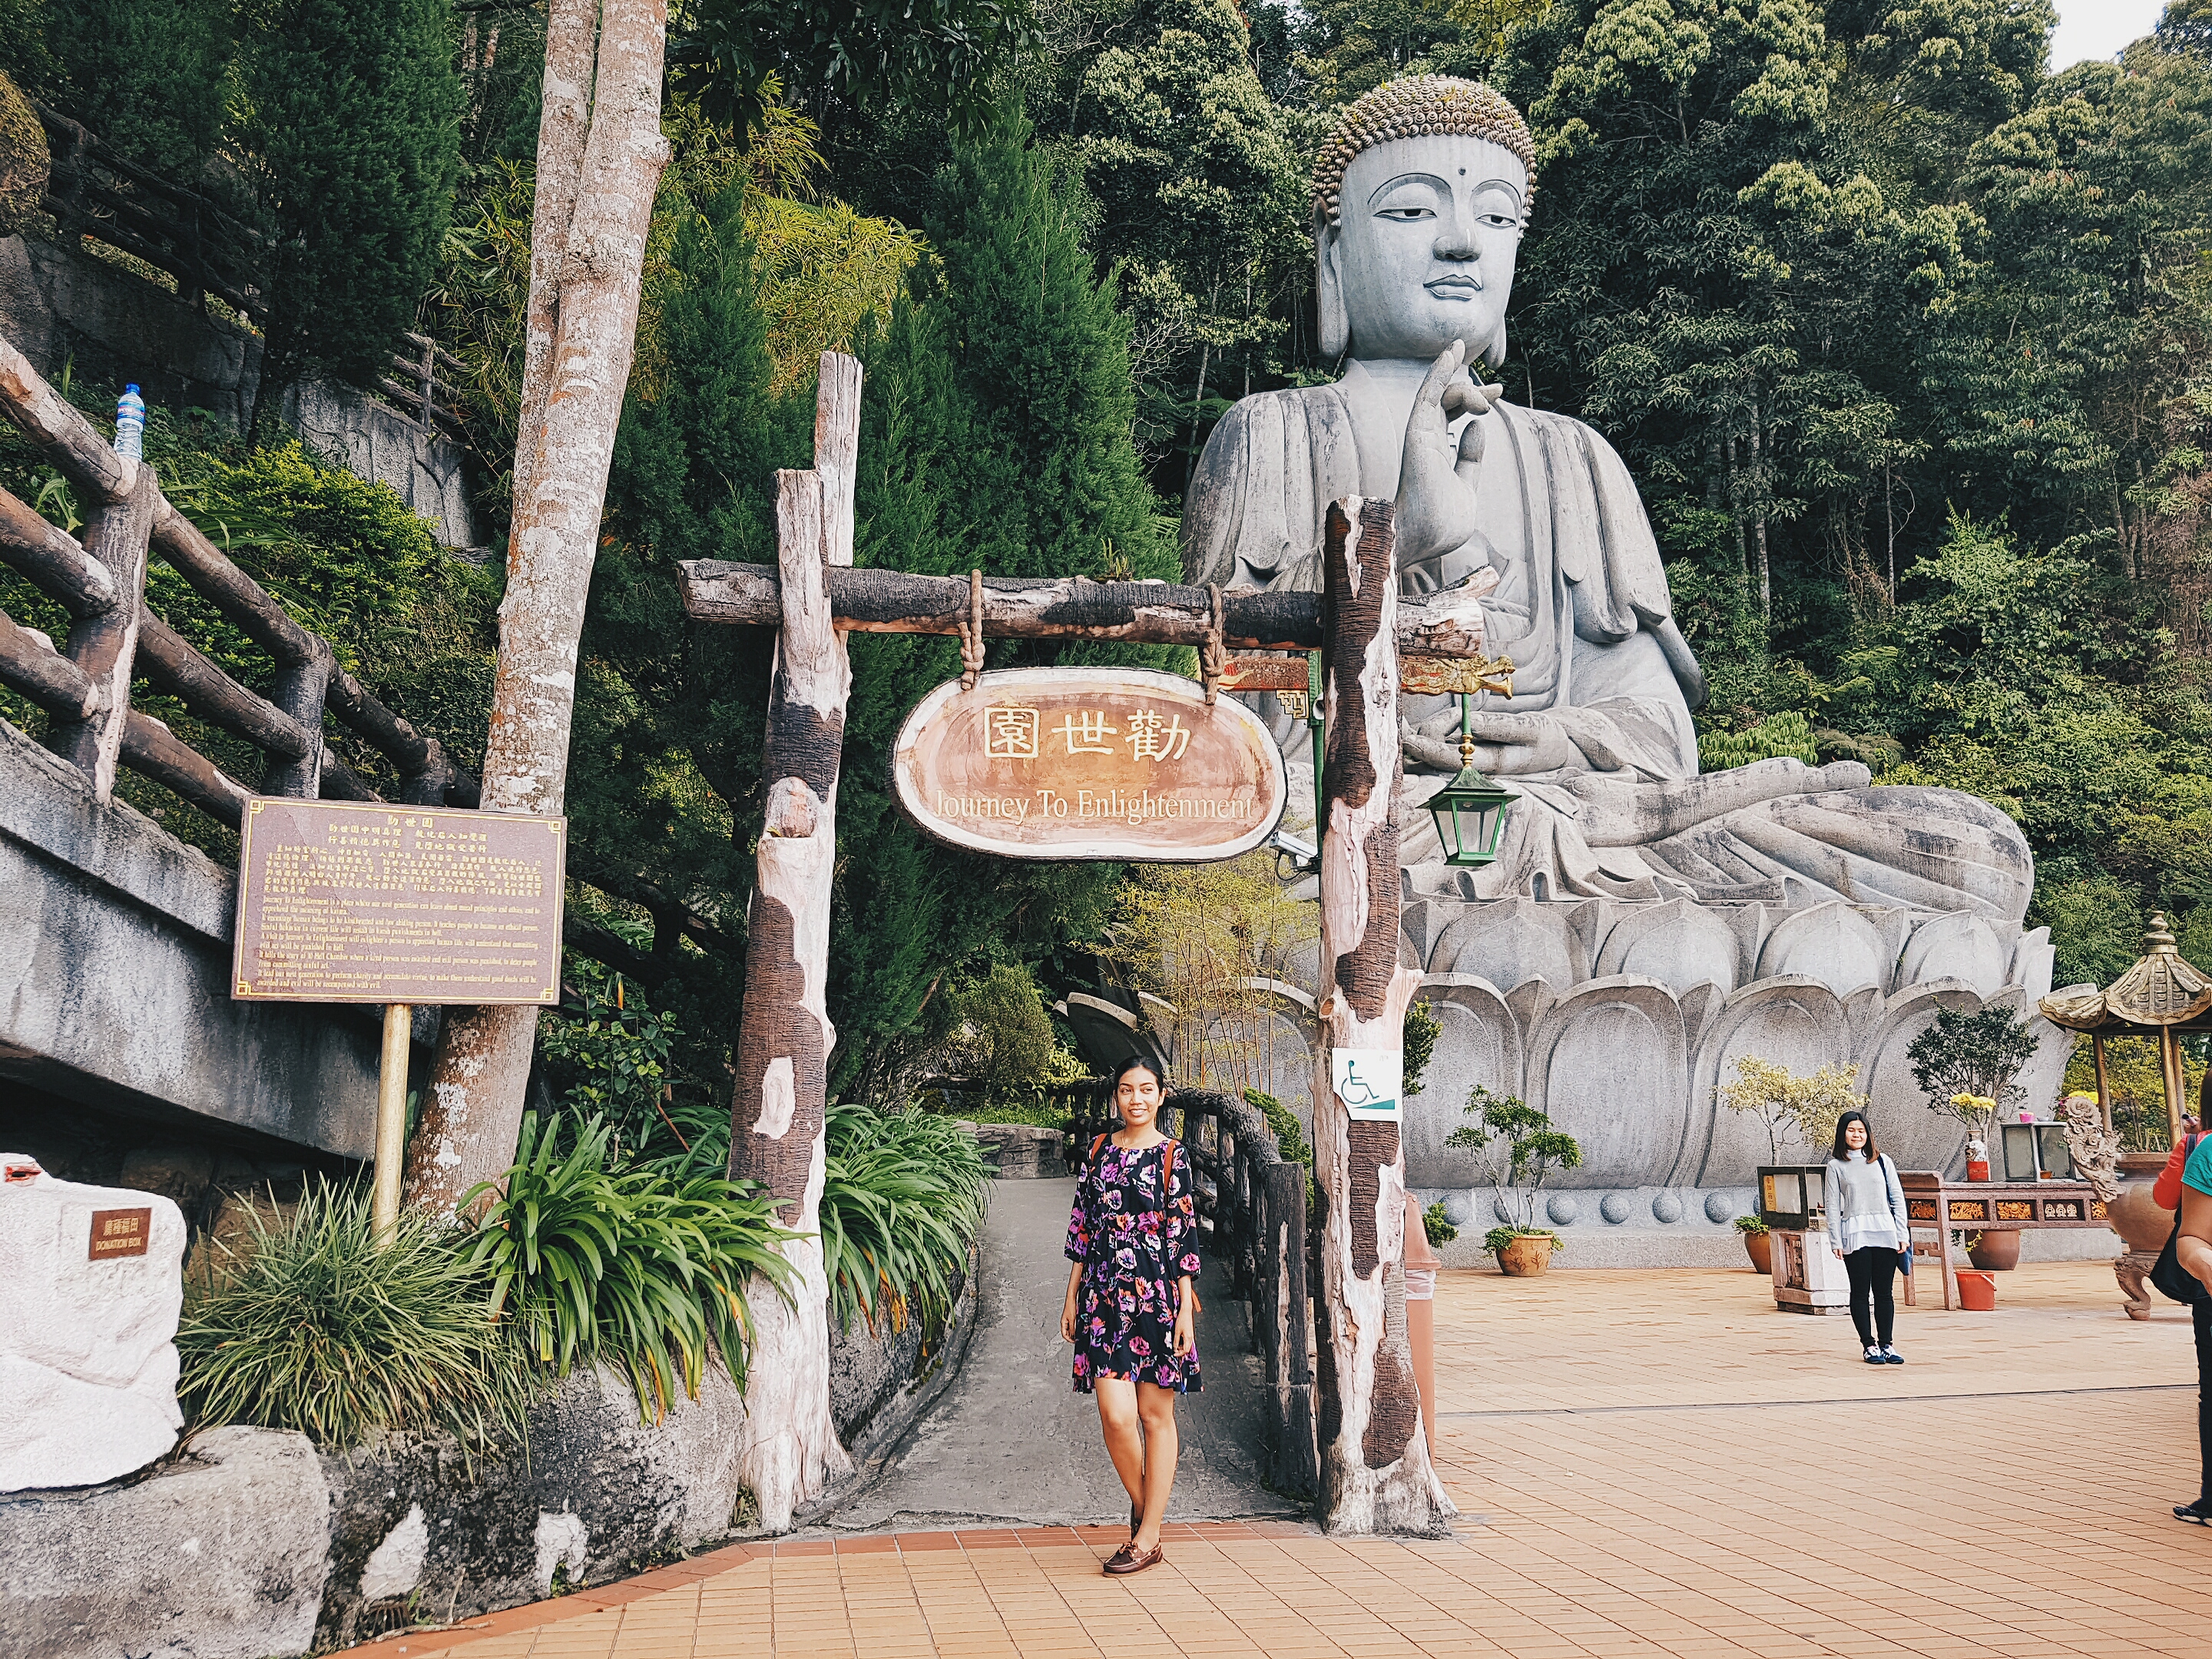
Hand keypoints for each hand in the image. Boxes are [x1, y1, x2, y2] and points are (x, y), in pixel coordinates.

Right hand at [1061, 1298, 1078, 1343]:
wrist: (1073, 1297)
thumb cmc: (1071, 1306)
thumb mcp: (1073, 1319)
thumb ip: (1072, 1328)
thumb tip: (1074, 1336)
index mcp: (1063, 1323)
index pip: (1064, 1334)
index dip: (1069, 1339)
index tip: (1075, 1342)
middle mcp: (1066, 1321)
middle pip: (1068, 1332)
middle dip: (1073, 1336)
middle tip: (1079, 1339)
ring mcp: (1070, 1319)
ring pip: (1072, 1328)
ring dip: (1076, 1331)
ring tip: (1081, 1333)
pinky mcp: (1074, 1316)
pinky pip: (1075, 1324)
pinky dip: (1078, 1326)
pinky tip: (1083, 1327)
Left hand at [1172, 1305, 1195, 1358]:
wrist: (1186, 1312)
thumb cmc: (1182, 1320)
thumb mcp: (1177, 1331)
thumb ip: (1176, 1341)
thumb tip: (1174, 1348)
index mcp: (1188, 1338)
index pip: (1185, 1350)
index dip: (1179, 1354)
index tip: (1174, 1354)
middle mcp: (1191, 1338)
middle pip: (1187, 1349)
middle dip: (1181, 1352)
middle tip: (1175, 1351)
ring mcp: (1191, 1336)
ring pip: (1188, 1346)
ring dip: (1182, 1348)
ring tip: (1176, 1346)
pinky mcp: (1190, 1333)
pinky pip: (1188, 1342)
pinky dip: (1183, 1344)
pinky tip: (1179, 1342)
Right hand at [1394, 340, 1500, 565]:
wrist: (1423, 543)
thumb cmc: (1440, 526)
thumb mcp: (1467, 489)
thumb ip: (1471, 460)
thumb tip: (1479, 427)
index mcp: (1435, 453)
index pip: (1452, 415)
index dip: (1474, 400)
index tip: (1497, 393)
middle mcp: (1425, 442)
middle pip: (1447, 400)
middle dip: (1474, 389)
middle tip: (1498, 388)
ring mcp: (1421, 438)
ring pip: (1439, 394)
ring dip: (1464, 384)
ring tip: (1492, 394)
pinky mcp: (1418, 437)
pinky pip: (1427, 398)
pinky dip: (1437, 374)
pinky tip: (1449, 354)